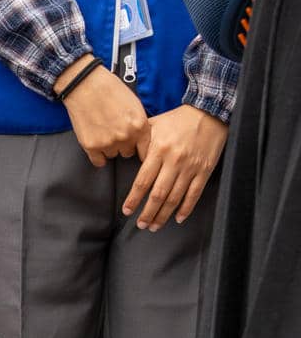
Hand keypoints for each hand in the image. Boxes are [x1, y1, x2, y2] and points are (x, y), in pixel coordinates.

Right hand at [60, 58, 148, 166]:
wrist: (85, 85)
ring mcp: (108, 142)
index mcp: (140, 125)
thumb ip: (139, 123)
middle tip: (115, 134)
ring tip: (103, 133)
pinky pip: (98, 161)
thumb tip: (139, 137)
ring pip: (112, 155)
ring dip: (109, 148)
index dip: (140, 148)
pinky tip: (97, 144)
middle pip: (128, 153)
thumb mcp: (134, 104)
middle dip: (123, 145)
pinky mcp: (91, 145)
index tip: (136, 148)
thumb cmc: (109, 89)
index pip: (146, 149)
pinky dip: (97, 156)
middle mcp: (126, 136)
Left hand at [124, 105, 227, 230]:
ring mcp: (191, 167)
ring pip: (175, 197)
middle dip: (148, 212)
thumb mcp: (153, 125)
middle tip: (141, 225)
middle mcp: (174, 161)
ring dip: (164, 214)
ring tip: (154, 225)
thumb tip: (128, 157)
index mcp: (158, 151)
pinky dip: (186, 208)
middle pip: (158, 194)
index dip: (134, 199)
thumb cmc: (178, 119)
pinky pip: (195, 193)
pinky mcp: (205, 170)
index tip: (127, 211)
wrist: (210, 112)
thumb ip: (140, 142)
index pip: (143, 181)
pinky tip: (178, 218)